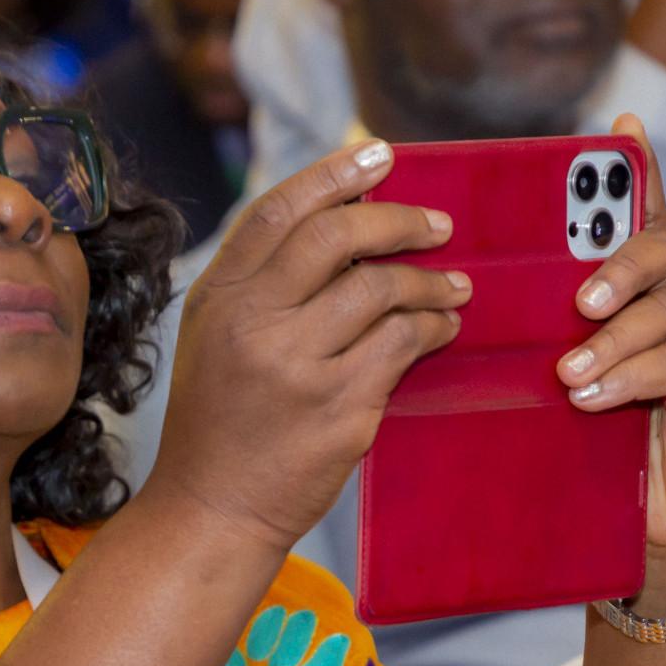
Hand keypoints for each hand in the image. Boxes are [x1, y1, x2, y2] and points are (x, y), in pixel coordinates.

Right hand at [147, 138, 461, 552]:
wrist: (212, 509)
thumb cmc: (221, 420)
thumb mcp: (216, 336)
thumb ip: (263, 281)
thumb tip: (343, 220)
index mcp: (219, 297)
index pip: (279, 212)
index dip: (334, 175)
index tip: (380, 156)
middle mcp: (252, 324)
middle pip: (336, 238)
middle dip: (398, 220)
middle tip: (439, 225)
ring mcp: (295, 367)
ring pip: (379, 290)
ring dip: (428, 281)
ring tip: (453, 286)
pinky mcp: (339, 408)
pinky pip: (403, 344)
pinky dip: (433, 326)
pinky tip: (443, 326)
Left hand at [555, 118, 665, 612]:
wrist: (641, 536)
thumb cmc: (581, 453)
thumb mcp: (542, 387)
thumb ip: (522, 341)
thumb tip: (449, 306)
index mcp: (631, 298)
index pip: (638, 223)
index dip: (637, 175)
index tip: (622, 130)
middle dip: (622, 262)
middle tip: (578, 298)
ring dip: (615, 337)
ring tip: (569, 374)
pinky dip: (633, 377)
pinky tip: (593, 399)